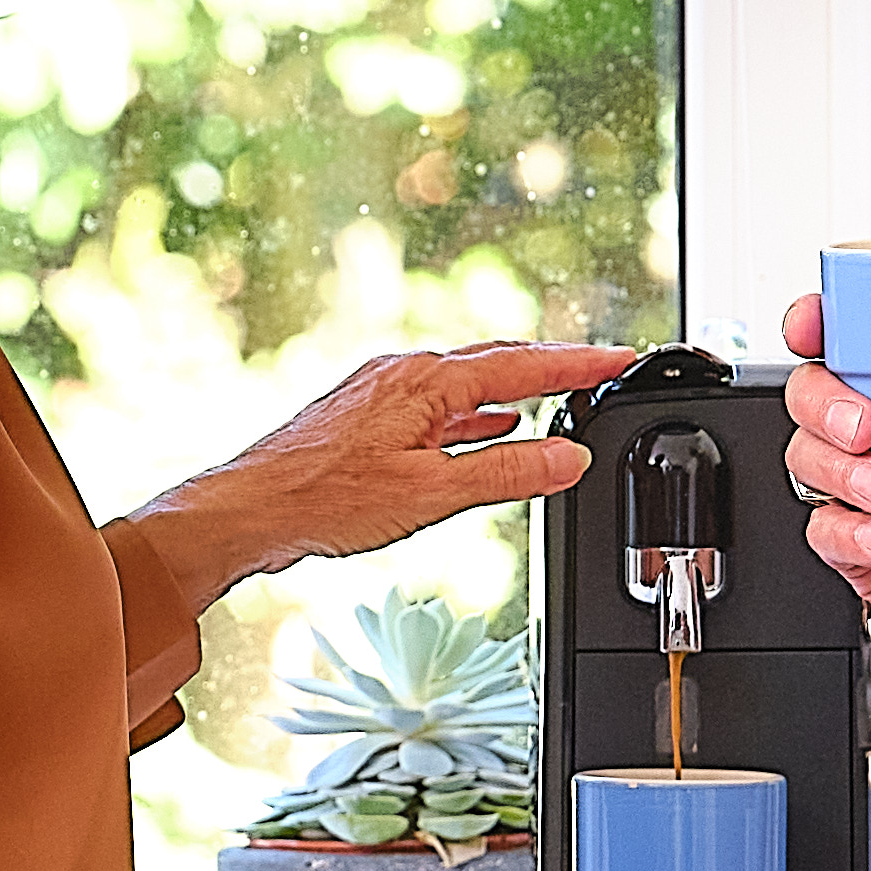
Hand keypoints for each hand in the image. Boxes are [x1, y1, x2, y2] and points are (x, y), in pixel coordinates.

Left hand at [160, 334, 639, 582]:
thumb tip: (568, 457)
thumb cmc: (322, 501)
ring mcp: (381, 392)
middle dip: (553, 367)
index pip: (523, 364)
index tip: (623, 359)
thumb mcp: (431, 493)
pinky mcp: (365, 416)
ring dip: (514, 388)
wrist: (247, 511)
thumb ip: (506, 473)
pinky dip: (474, 411)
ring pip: (466, 381)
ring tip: (557, 396)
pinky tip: (486, 426)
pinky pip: (438, 402)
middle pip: (496, 361)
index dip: (579, 363)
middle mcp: (403, 373)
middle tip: (602, 370)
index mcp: (425, 381)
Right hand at [777, 295, 870, 703]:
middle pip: (812, 398)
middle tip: (866, 425)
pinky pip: (827, 533)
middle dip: (822, 402)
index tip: (817, 323)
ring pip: (810, 462)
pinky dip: (848, 532)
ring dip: (836, 468)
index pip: (855, 347)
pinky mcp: (865, 554)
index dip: (818, 326)